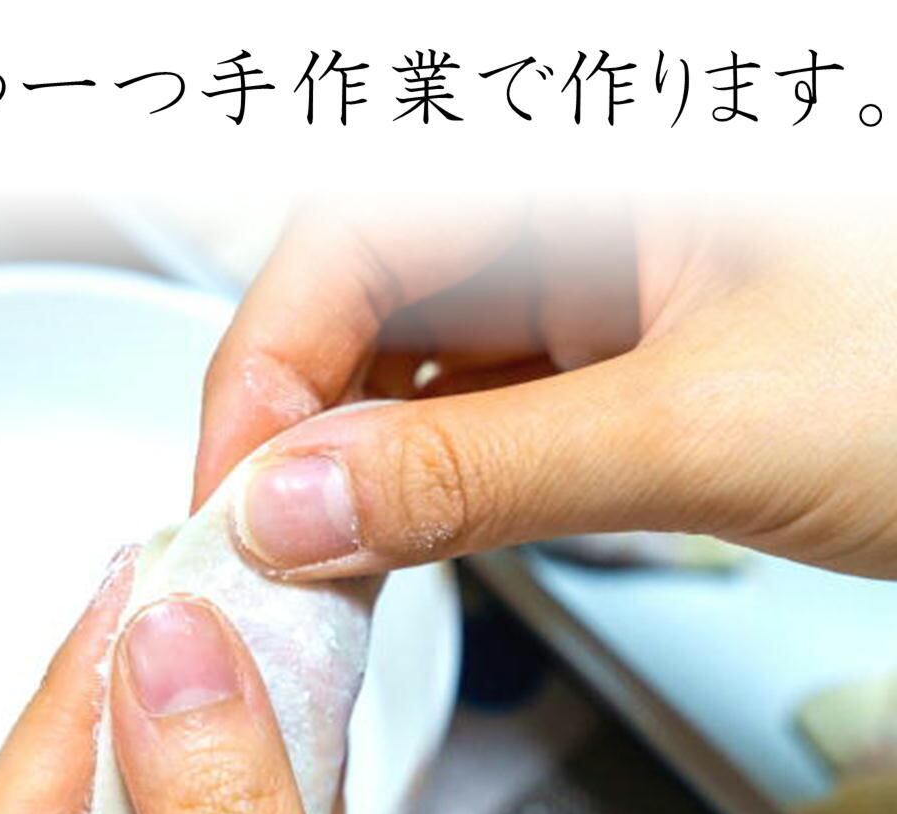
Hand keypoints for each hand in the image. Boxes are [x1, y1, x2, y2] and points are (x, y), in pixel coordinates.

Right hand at [195, 201, 896, 579]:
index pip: (352, 231)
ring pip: (417, 356)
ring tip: (326, 552)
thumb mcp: (700, 427)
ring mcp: (592, 275)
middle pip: (368, 293)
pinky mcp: (609, 350)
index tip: (230, 488)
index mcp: (592, 144)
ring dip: (362, 459)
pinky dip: (432, 473)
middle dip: (305, 420)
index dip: (270, 363)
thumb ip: (477, 477)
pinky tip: (405, 529)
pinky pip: (479, 402)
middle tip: (265, 537)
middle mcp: (578, 195)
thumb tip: (300, 508)